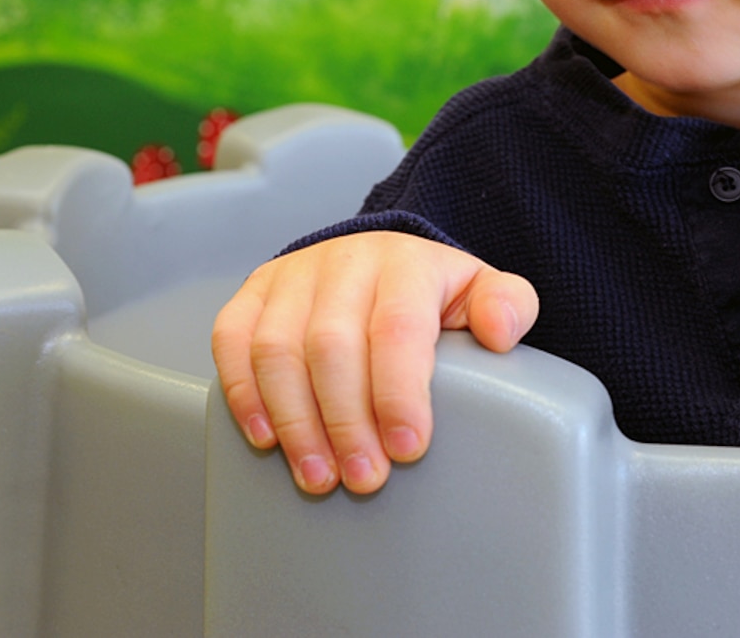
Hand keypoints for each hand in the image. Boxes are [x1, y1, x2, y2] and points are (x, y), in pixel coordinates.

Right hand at [211, 231, 538, 495]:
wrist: (379, 261)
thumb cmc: (431, 294)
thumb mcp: (479, 291)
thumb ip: (508, 305)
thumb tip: (500, 332)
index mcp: (405, 263)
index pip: (396, 326)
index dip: (398, 392)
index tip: (408, 450)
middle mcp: (344, 260)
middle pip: (331, 346)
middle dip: (345, 422)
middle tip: (364, 479)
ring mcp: (293, 274)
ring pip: (276, 350)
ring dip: (295, 422)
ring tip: (318, 477)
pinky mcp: (254, 292)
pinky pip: (231, 340)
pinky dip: (243, 393)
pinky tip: (267, 440)